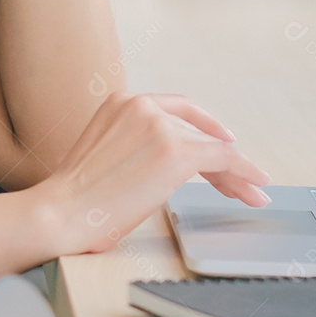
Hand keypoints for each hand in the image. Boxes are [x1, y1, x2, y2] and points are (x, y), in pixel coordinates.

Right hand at [34, 92, 270, 253]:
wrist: (60, 213)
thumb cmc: (76, 202)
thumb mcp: (105, 158)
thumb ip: (134, 150)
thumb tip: (160, 170)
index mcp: (121, 102)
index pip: (176, 111)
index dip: (205, 129)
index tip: (222, 146)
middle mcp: (143, 106)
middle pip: (199, 132)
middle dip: (224, 160)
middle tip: (245, 182)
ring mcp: (160, 126)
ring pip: (215, 148)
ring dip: (237, 174)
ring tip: (254, 194)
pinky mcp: (176, 152)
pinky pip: (223, 159)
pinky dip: (243, 174)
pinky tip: (254, 187)